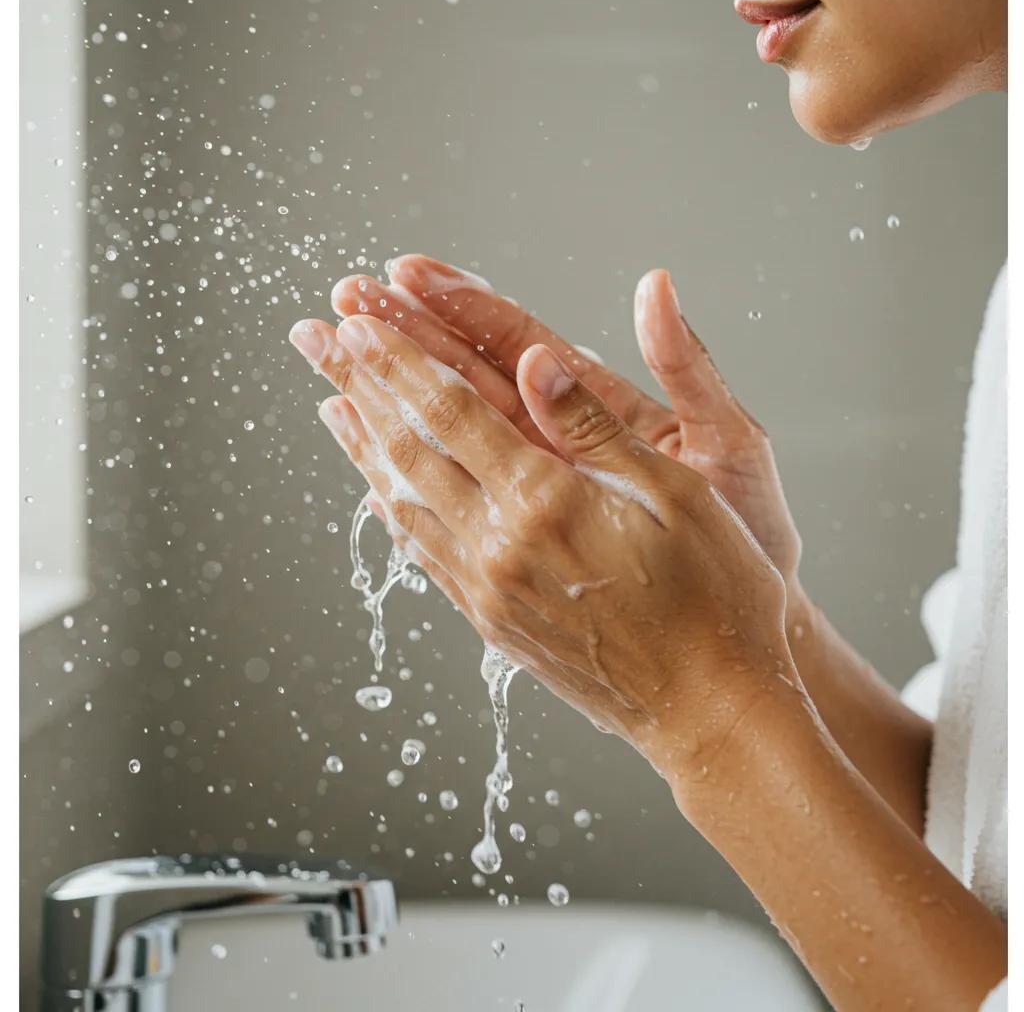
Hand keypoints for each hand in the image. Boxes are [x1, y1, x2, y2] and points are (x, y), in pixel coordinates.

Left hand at [290, 311, 800, 780]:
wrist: (711, 709)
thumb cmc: (714, 596)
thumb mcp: (674, 493)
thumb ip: (593, 426)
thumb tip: (535, 360)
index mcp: (545, 502)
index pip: (450, 412)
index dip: (400, 362)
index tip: (357, 323)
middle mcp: (500, 547)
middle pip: (409, 451)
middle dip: (360, 389)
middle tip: (316, 342)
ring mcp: (490, 592)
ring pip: (404, 505)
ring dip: (364, 449)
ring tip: (331, 407)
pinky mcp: (493, 624)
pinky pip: (426, 556)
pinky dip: (393, 514)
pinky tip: (380, 493)